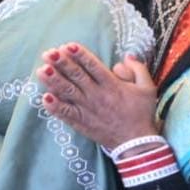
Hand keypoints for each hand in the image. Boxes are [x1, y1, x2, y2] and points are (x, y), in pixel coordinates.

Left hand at [36, 43, 158, 149]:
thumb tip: (127, 55)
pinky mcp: (81, 122)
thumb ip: (138, 69)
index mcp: (112, 86)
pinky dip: (55, 107)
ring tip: (41, 70)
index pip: (93, 67)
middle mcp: (97, 96)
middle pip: (77, 77)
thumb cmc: (141, 113)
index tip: (68, 45)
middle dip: (62, 64)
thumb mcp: (148, 89)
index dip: (80, 55)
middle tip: (49, 53)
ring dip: (54, 81)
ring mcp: (87, 109)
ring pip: (68, 92)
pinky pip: (66, 114)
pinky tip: (44, 97)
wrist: (136, 143)